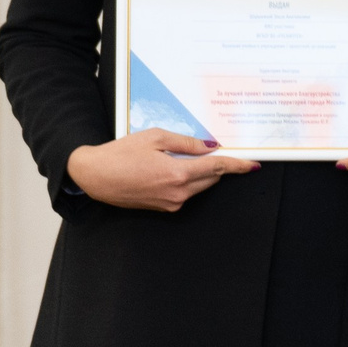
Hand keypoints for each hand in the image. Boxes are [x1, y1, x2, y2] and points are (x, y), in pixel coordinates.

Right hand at [66, 128, 259, 212]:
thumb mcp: (155, 138)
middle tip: (211, 150)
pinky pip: (186, 193)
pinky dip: (187, 180)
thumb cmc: (120, 153)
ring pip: (200, 186)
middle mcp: (178, 193)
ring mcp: (171, 203)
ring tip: (181, 156)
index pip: (217, 168)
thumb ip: (187, 143)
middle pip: (211, 178)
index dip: (238, 165)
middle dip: (217, 165)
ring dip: (201, 172)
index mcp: (177, 174)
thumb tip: (211, 147)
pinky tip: (171, 168)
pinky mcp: (164, 208)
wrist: (94, 176)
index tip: (253, 165)